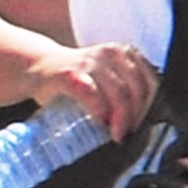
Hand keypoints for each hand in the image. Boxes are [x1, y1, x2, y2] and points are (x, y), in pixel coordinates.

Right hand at [45, 41, 159, 140]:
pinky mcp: (69, 74)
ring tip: (116, 133)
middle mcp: (110, 54)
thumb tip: (143, 120)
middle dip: (135, 116)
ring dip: (121, 117)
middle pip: (136, 89)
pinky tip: (100, 120)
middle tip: (126, 133)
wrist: (38, 67)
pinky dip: (99, 109)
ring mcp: (90, 62)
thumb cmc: (77, 77)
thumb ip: (126, 88)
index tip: (141, 125)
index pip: (150, 82)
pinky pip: (91, 92)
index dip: (149, 106)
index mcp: (125, 54)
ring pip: (119, 92)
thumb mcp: (107, 75)